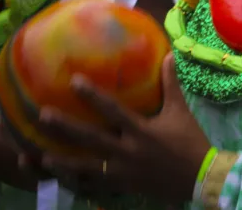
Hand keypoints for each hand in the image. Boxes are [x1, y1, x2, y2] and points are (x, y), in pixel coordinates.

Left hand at [31, 53, 209, 203]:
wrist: (200, 176)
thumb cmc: (190, 141)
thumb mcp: (181, 111)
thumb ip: (171, 84)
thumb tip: (168, 55)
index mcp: (141, 130)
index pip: (112, 110)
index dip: (92, 95)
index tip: (74, 81)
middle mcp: (127, 150)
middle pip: (90, 138)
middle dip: (65, 127)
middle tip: (43, 116)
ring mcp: (122, 171)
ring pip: (86, 167)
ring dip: (63, 162)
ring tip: (41, 156)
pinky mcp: (122, 186)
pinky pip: (95, 186)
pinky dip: (78, 183)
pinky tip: (62, 179)